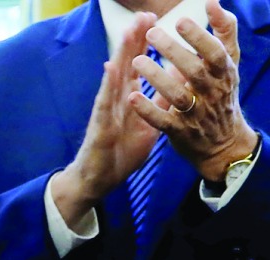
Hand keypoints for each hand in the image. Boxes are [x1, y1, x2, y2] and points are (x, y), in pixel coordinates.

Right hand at [50, 13, 160, 224]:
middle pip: (126, 64)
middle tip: (143, 14)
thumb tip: (175, 83)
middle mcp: (115, 101)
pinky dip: (108, 83)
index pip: (137, 66)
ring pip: (115, 77)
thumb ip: (159, 104)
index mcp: (128, 100)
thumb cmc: (120, 155)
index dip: (145, 44)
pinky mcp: (99, 125)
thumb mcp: (149, 126)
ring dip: (122, 53)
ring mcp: (105, 111)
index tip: (154, 20)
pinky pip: (104, 102)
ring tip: (129, 31)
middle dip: (134, 39)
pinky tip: (112, 66)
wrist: (98, 180)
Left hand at [131, 0, 258, 182]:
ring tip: (137, 61)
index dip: (199, 37)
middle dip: (173, 51)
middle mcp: (212, 93)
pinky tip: (132, 97)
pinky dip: (148, 110)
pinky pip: (163, 121)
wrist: (224, 143)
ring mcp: (196, 114)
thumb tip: (212, 2)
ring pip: (177, 95)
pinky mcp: (180, 132)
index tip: (180, 21)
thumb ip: (224, 34)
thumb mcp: (228, 65)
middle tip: (151, 33)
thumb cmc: (222, 94)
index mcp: (224, 74)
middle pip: (194, 71)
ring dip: (157, 78)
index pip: (215, 53)